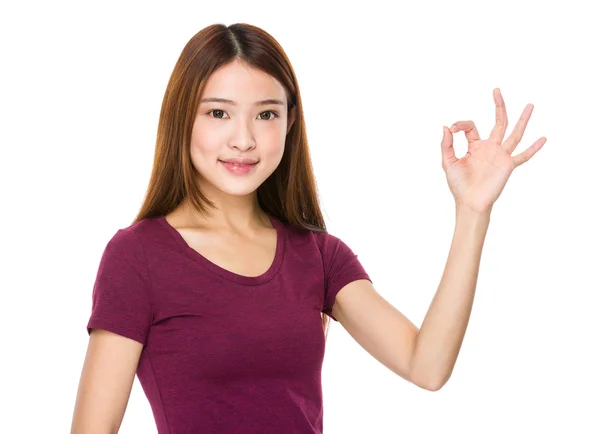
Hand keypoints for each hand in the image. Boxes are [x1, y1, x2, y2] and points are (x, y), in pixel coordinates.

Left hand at [441, 88, 545, 213]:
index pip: (471, 127)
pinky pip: (523, 156)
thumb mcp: (448, 162)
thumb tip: (446, 126)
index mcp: (475, 146)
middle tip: (497, 90)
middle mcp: (490, 148)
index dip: (461, 124)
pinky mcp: (508, 165)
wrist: (470, 202)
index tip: (453, 128)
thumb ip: (446, 144)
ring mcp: (500, 155)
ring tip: (530, 105)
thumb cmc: (458, 185)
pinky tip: (543, 138)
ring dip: (522, 119)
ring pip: (514, 133)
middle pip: (498, 122)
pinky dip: (534, 148)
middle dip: (498, 106)